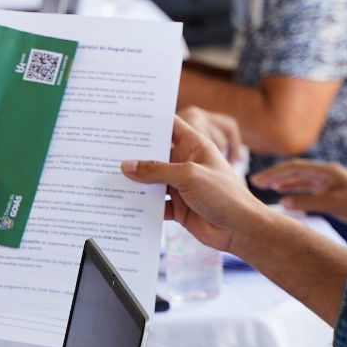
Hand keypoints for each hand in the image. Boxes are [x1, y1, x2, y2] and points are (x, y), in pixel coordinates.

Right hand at [121, 116, 268, 252]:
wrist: (240, 230)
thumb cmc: (224, 195)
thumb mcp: (188, 175)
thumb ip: (157, 170)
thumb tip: (127, 166)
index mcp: (194, 146)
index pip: (170, 126)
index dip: (151, 121)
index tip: (126, 117)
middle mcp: (185, 163)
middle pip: (156, 154)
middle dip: (135, 154)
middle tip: (107, 149)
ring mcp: (181, 186)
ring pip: (152, 181)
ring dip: (135, 181)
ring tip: (107, 176)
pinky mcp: (178, 207)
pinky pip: (155, 203)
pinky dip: (141, 204)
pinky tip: (122, 203)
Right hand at [251, 159, 346, 234]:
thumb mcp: (334, 205)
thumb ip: (308, 202)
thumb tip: (283, 201)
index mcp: (327, 171)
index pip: (294, 168)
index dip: (274, 172)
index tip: (257, 180)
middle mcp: (326, 174)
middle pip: (295, 171)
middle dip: (275, 175)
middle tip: (255, 182)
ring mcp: (329, 183)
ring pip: (301, 180)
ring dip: (283, 182)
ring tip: (266, 187)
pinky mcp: (332, 193)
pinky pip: (308, 189)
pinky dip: (295, 191)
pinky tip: (285, 196)